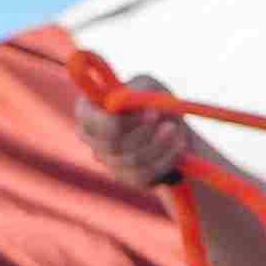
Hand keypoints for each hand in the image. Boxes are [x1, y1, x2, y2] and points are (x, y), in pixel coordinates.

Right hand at [75, 75, 191, 191]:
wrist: (171, 127)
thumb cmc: (152, 101)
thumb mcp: (148, 87)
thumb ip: (139, 92)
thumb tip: (142, 110)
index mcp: (88, 110)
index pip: (87, 119)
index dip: (116, 120)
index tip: (148, 112)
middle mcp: (92, 138)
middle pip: (112, 144)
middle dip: (144, 131)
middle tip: (163, 117)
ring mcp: (108, 161)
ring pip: (133, 159)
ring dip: (160, 143)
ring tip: (175, 128)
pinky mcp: (128, 178)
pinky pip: (147, 173)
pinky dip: (168, 157)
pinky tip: (178, 145)